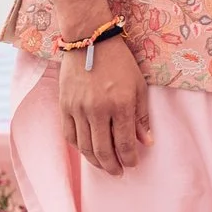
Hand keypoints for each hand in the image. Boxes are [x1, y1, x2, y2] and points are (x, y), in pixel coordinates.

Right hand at [60, 33, 149, 173]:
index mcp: (121, 105)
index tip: (133, 164)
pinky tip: (87, 150)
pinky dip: (79, 147)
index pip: (125, 143)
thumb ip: (141, 116)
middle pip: (103, 150)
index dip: (130, 159)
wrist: (89, 40)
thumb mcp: (138, 86)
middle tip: (119, 172)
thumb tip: (146, 143)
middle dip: (113, 166)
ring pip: (85, 147)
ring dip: (96, 161)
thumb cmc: (120, 61)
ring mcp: (78, 109)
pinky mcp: (64, 105)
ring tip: (104, 165)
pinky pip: (70, 135)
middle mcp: (98, 110)